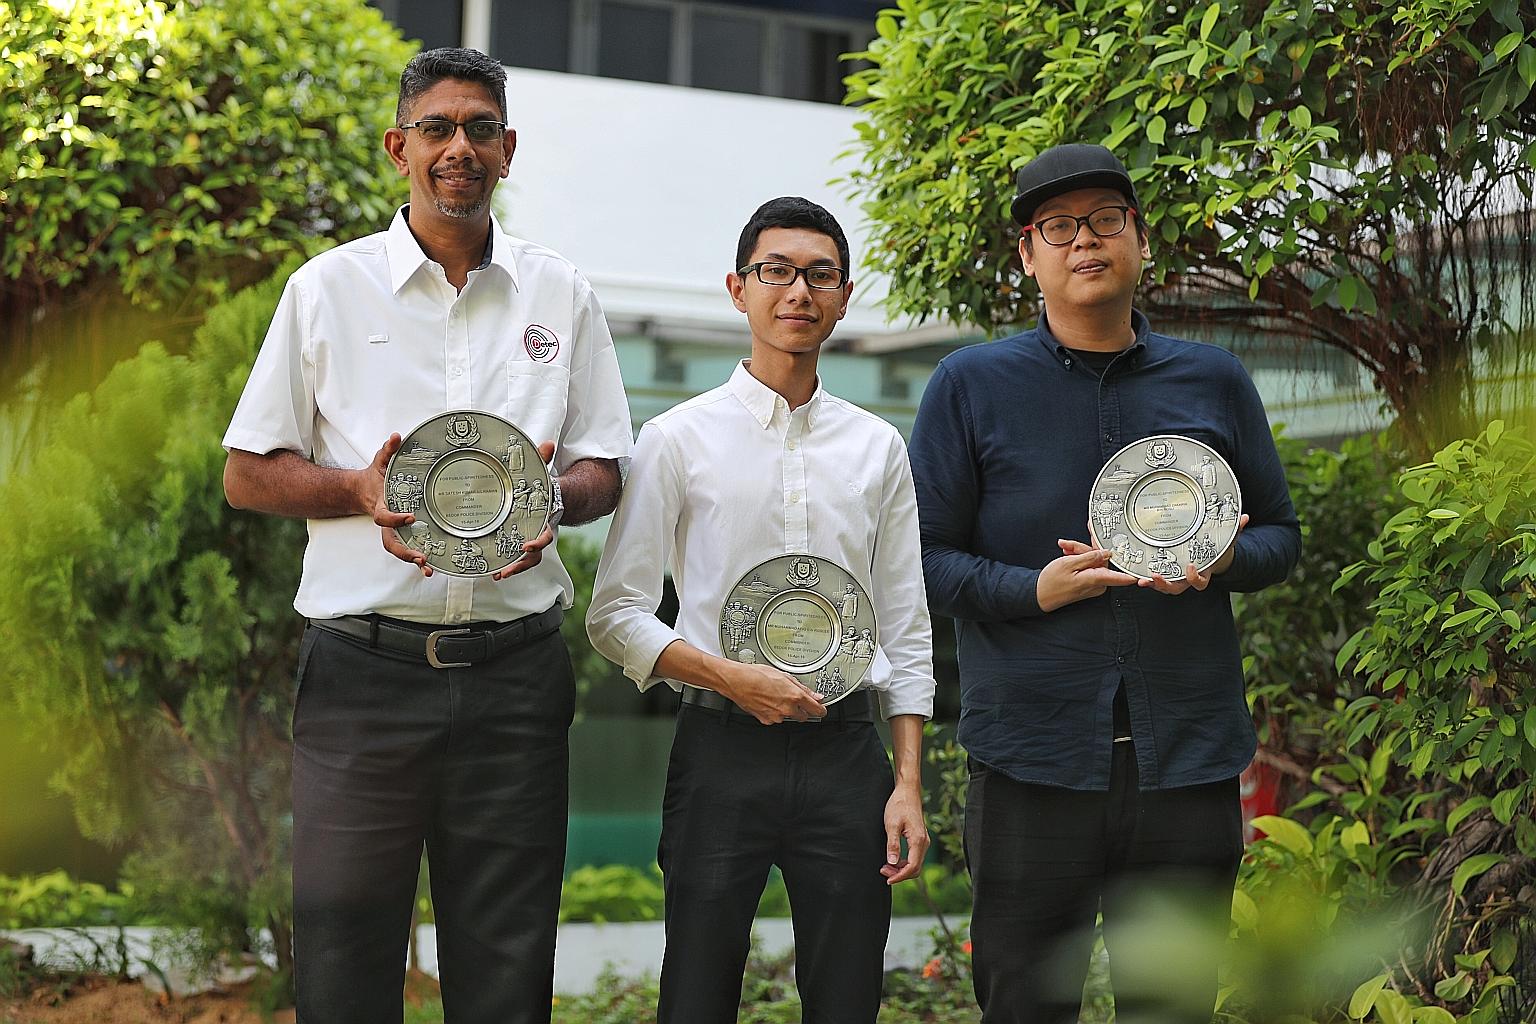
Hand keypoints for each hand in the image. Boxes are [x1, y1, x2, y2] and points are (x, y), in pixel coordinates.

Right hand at [368, 433, 433, 576]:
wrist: (361, 491)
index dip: (395, 519)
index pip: (384, 517)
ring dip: (412, 560)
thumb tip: (396, 436)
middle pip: (390, 542)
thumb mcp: (380, 461)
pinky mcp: (400, 533)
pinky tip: (431, 568)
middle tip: (421, 557)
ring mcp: (392, 530)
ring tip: (428, 568)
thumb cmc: (375, 476)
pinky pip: (407, 548)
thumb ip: (388, 450)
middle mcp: (385, 522)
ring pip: (398, 549)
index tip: (410, 517)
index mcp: (380, 506)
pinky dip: (417, 560)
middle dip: (405, 551)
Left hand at [492, 441, 557, 580]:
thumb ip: (542, 460)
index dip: (537, 542)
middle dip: (520, 564)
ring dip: (511, 568)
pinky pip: (512, 556)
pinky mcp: (515, 541)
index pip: (545, 536)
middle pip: (534, 556)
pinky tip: (490, 568)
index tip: (526, 546)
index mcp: (544, 520)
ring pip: (524, 560)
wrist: (546, 496)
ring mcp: (527, 539)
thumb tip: (548, 444)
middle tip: (506, 569)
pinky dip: (503, 563)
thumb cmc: (542, 486)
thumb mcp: (541, 473)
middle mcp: (537, 533)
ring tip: (497, 574)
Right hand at [716, 662, 826, 724]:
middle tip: (793, 698)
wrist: (737, 681)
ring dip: (785, 709)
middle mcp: (787, 709)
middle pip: (804, 716)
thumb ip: (803, 688)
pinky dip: (773, 712)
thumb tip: (815, 696)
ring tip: (775, 695)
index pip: (817, 710)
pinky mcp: (766, 720)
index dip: (821, 709)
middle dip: (802, 709)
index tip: (821, 708)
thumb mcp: (784, 676)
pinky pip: (775, 718)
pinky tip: (767, 701)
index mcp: (795, 697)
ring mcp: (776, 717)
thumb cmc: (756, 675)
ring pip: (788, 716)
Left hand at [880, 784, 928, 884]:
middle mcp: (924, 842)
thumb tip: (891, 862)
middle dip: (899, 874)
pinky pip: (914, 856)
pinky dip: (904, 862)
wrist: (907, 792)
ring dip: (901, 869)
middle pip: (915, 868)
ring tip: (885, 867)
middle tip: (883, 872)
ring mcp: (923, 841)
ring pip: (915, 863)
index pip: (912, 867)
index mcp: (918, 840)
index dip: (900, 876)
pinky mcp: (919, 839)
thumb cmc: (899, 805)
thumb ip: (892, 844)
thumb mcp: (891, 824)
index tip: (888, 879)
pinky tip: (892, 859)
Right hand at [1036, 541, 1137, 611]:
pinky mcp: (1089, 583)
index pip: (1121, 576)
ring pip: (1093, 561)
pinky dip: (1078, 559)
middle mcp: (1098, 584)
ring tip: (1065, 549)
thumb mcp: (1069, 563)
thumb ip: (1090, 556)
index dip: (1133, 570)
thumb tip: (1106, 553)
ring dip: (1079, 553)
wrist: (1039, 594)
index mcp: (1096, 579)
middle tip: (1069, 545)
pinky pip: (1089, 567)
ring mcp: (1094, 584)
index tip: (1145, 567)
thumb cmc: (1051, 582)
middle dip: (1085, 549)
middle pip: (1101, 560)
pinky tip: (1068, 554)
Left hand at [1132, 513, 1248, 595]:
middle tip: (1155, 577)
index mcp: (1203, 573)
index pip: (1200, 583)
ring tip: (1141, 579)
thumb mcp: (1226, 540)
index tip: (1191, 567)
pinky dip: (1145, 577)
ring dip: (1152, 584)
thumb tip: (1245, 518)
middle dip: (1165, 585)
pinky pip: (1154, 578)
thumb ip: (1235, 530)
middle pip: (1176, 589)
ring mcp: (1175, 577)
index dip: (1195, 578)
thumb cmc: (1216, 549)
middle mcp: (1187, 579)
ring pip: (1163, 586)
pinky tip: (1134, 573)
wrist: (1210, 555)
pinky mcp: (1165, 571)